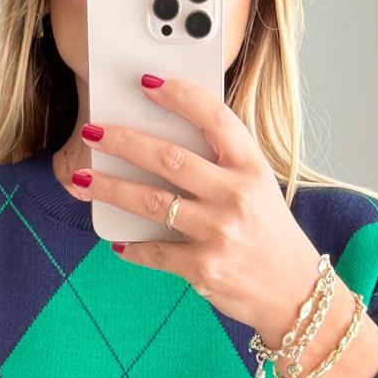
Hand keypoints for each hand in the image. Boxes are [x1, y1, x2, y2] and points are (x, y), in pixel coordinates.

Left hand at [73, 76, 323, 337]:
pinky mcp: (203, 267)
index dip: (179, 96)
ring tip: (81, 178)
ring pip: (151, 202)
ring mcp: (218, 232)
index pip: (214, 119)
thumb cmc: (272, 237)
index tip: (147, 82)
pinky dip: (132, 246)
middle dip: (123, 141)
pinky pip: (154, 251)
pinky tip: (118, 241)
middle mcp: (235, 196)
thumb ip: (223, 168)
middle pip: (169, 158)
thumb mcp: (260, 190)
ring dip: (109, 188)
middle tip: (93, 132)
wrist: (296, 294)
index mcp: (252, 168)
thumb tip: (163, 148)